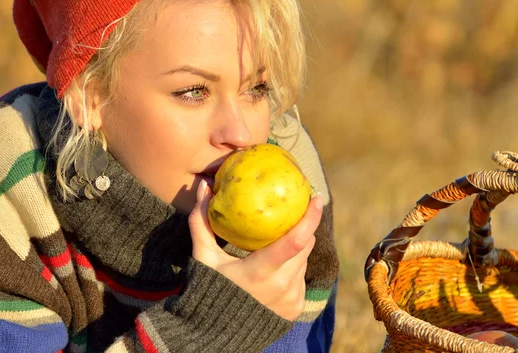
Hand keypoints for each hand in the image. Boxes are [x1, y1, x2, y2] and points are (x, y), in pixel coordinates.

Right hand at [188, 180, 322, 320]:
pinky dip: (294, 266)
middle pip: (305, 246)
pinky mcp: (296, 308)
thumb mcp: (204, 256)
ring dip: (298, 246)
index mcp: (260, 272)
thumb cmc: (210, 288)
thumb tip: (203, 185)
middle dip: (303, 227)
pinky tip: (278, 264)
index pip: (295, 241)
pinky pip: (302, 277)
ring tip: (281, 238)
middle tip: (296, 211)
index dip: (310, 218)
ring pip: (305, 260)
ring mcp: (291, 298)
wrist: (218, 331)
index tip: (316, 198)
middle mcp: (281, 286)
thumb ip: (202, 221)